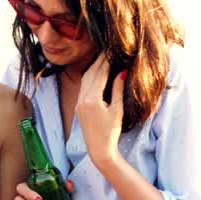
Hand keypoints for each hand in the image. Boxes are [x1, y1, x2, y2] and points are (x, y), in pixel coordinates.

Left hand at [74, 54, 124, 170]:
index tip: (112, 50)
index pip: (100, 74)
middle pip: (91, 73)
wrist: (99, 150)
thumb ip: (117, 89)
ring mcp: (79, 102)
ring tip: (103, 58)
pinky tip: (96, 72)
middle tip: (108, 50)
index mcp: (92, 99)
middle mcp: (83, 98)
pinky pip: (83, 86)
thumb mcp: (117, 110)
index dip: (106, 61)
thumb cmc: (111, 132)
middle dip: (99, 61)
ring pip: (85, 78)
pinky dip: (90, 76)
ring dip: (94, 67)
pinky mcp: (78, 106)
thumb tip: (122, 71)